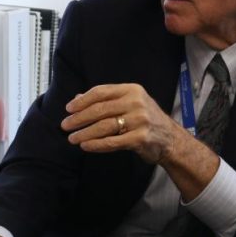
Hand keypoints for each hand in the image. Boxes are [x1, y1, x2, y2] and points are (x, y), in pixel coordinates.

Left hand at [62, 83, 219, 199]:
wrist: (170, 139)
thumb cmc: (147, 120)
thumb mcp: (130, 104)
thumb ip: (106, 100)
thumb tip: (77, 98)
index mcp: (132, 90)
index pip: (101, 92)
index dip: (82, 101)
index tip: (68, 109)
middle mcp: (136, 103)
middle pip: (100, 109)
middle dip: (79, 118)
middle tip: (65, 125)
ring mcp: (140, 120)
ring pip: (104, 126)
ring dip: (85, 133)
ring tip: (72, 138)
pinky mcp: (140, 138)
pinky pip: (112, 141)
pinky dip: (96, 144)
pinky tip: (86, 146)